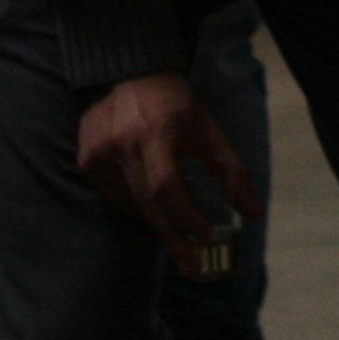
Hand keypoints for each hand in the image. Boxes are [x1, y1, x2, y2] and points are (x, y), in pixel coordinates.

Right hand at [75, 74, 260, 257]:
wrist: (126, 72)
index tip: (205, 236)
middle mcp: (122, 143)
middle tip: (191, 267)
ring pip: (131, 206)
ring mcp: (99, 152)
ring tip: (177, 238)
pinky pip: (114, 197)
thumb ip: (232, 170)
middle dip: (172, 240)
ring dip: (156, 225)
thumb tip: (253, 214)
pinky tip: (152, 211)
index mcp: (156, 131)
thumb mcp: (209, 129)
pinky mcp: (86, 159)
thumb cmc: (175, 103)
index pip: (166, 187)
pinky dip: (136, 209)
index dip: (185, 217)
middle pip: (148, 206)